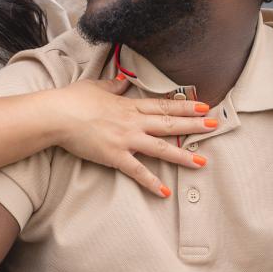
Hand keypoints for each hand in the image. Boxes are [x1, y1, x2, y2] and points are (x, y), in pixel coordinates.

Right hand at [51, 78, 216, 196]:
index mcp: (128, 105)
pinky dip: (151, 182)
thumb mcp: (96, 87)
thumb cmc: (73, 99)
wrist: (57, 115)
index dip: (185, 107)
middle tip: (215, 127)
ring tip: (202, 162)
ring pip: (161, 148)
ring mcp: (126, 139)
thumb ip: (113, 85)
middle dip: (194, 126)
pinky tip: (164, 192)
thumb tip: (123, 79)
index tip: (203, 107)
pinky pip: (137, 171)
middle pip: (169, 124)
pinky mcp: (115, 156)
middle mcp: (132, 122)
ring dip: (183, 156)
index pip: (163, 106)